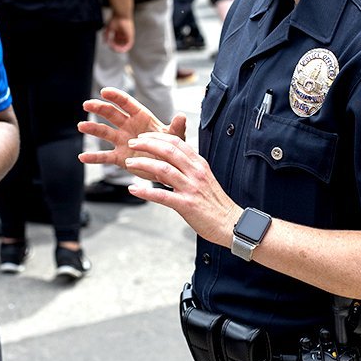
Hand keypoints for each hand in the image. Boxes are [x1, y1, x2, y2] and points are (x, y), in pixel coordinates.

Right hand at [78, 87, 187, 169]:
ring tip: (81, 126)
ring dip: (92, 129)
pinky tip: (82, 157)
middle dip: (99, 108)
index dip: (116, 96)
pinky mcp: (119, 157)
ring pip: (104, 133)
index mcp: (141, 117)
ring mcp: (122, 141)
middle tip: (87, 104)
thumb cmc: (171, 148)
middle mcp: (128, 127)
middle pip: (111, 114)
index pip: (127, 103)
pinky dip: (94, 157)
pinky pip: (104, 157)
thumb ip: (177, 127)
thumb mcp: (175, 138)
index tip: (104, 91)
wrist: (167, 167)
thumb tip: (181, 115)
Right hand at [103, 14, 133, 51]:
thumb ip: (106, 35)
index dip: (112, 44)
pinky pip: (129, 45)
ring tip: (114, 48)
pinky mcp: (131, 36)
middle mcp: (123, 34)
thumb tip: (105, 43)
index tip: (109, 45)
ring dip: (119, 48)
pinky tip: (118, 49)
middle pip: (120, 44)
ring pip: (124, 45)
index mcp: (119, 32)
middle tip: (111, 47)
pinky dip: (124, 48)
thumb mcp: (108, 28)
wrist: (121, 14)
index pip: (116, 41)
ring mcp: (127, 35)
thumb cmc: (114, 19)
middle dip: (115, 47)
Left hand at [119, 132, 240, 246]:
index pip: (177, 142)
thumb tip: (162, 165)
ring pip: (163, 169)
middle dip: (147, 145)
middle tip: (131, 144)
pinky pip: (162, 195)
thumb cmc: (215, 203)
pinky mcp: (186, 205)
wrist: (230, 223)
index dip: (157, 137)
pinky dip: (145, 191)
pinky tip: (133, 189)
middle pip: (168, 151)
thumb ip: (184, 170)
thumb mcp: (202, 179)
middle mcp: (195, 172)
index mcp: (199, 164)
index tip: (143, 137)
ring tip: (129, 164)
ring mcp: (191, 188)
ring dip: (143, 164)